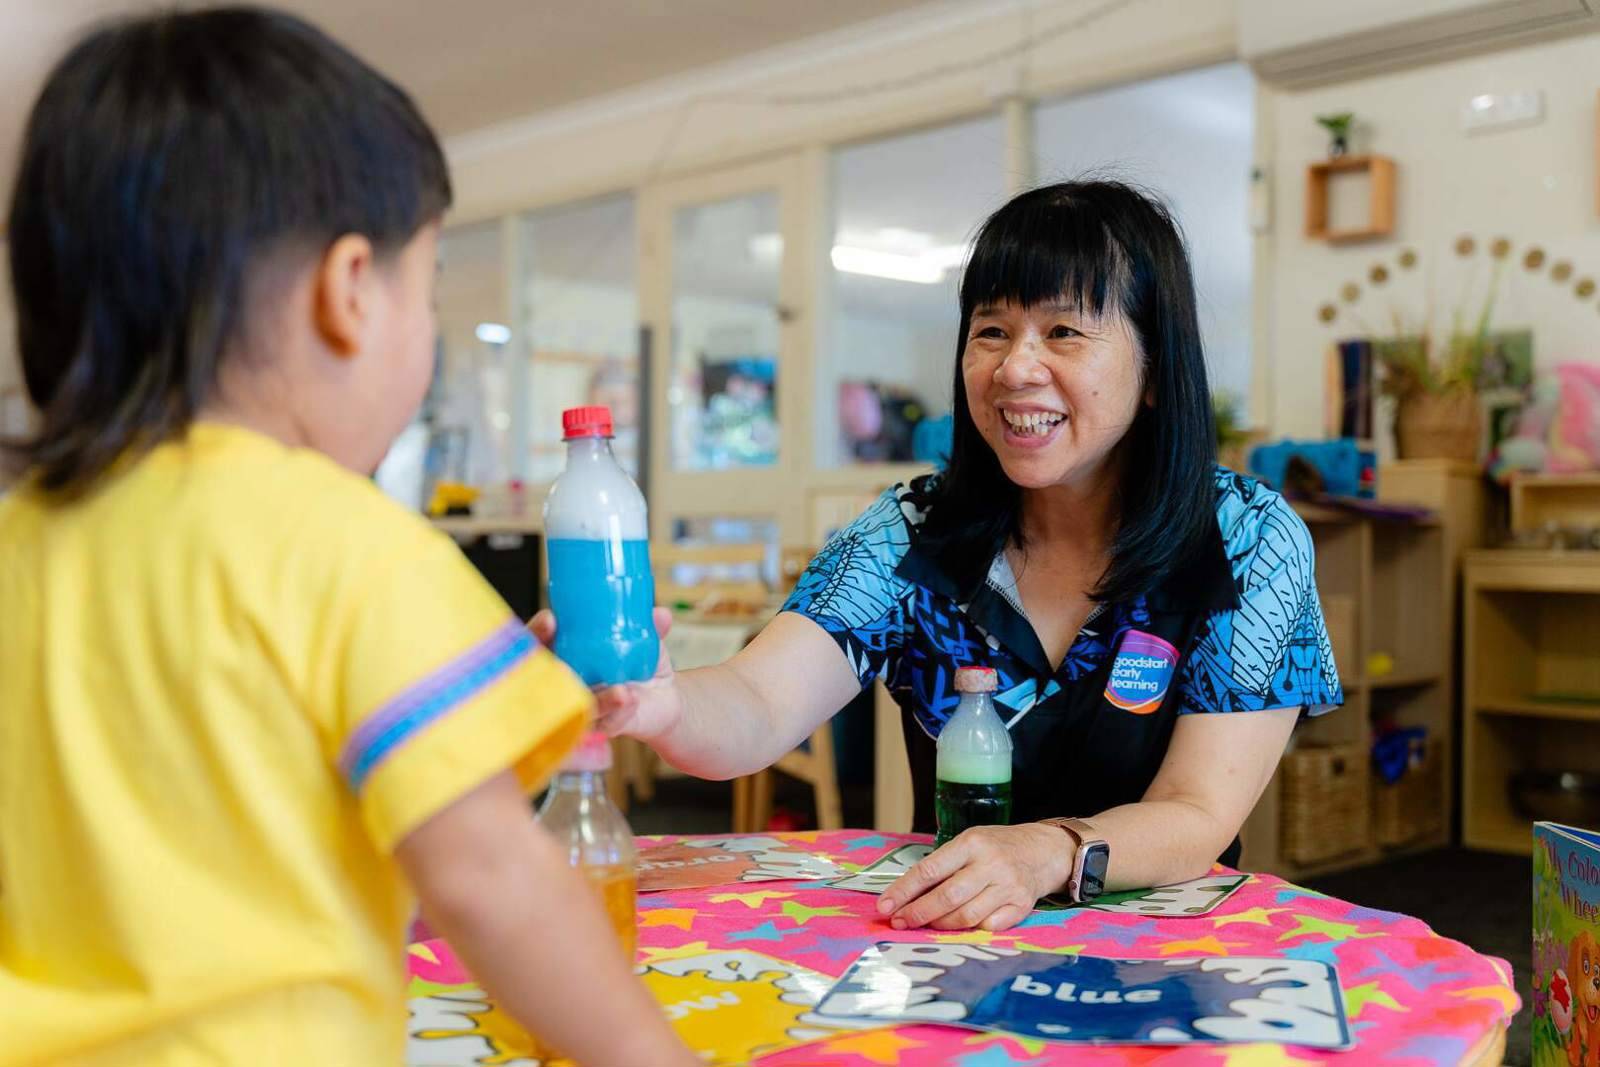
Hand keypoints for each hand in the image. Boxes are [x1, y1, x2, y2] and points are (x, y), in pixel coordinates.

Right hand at [529, 607, 684, 744]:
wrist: (663, 699)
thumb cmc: (639, 665)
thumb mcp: (646, 642)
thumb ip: (650, 628)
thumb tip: (660, 614)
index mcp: (568, 654)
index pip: (540, 642)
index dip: (537, 632)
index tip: (549, 619)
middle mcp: (569, 682)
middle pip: (546, 677)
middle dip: (552, 669)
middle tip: (562, 662)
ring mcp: (583, 706)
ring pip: (580, 703)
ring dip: (596, 697)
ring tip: (618, 688)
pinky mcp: (604, 725)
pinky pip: (607, 720)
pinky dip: (618, 708)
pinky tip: (629, 698)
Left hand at [876, 823, 1073, 932]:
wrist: (1043, 850)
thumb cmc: (996, 847)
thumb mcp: (969, 843)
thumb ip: (942, 865)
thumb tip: (904, 895)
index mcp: (972, 843)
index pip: (930, 870)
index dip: (903, 892)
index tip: (884, 907)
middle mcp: (991, 864)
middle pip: (947, 897)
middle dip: (918, 913)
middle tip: (900, 922)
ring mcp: (1008, 886)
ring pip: (966, 916)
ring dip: (940, 924)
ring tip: (927, 923)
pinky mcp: (1022, 906)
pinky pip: (988, 927)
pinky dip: (970, 929)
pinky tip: (960, 925)